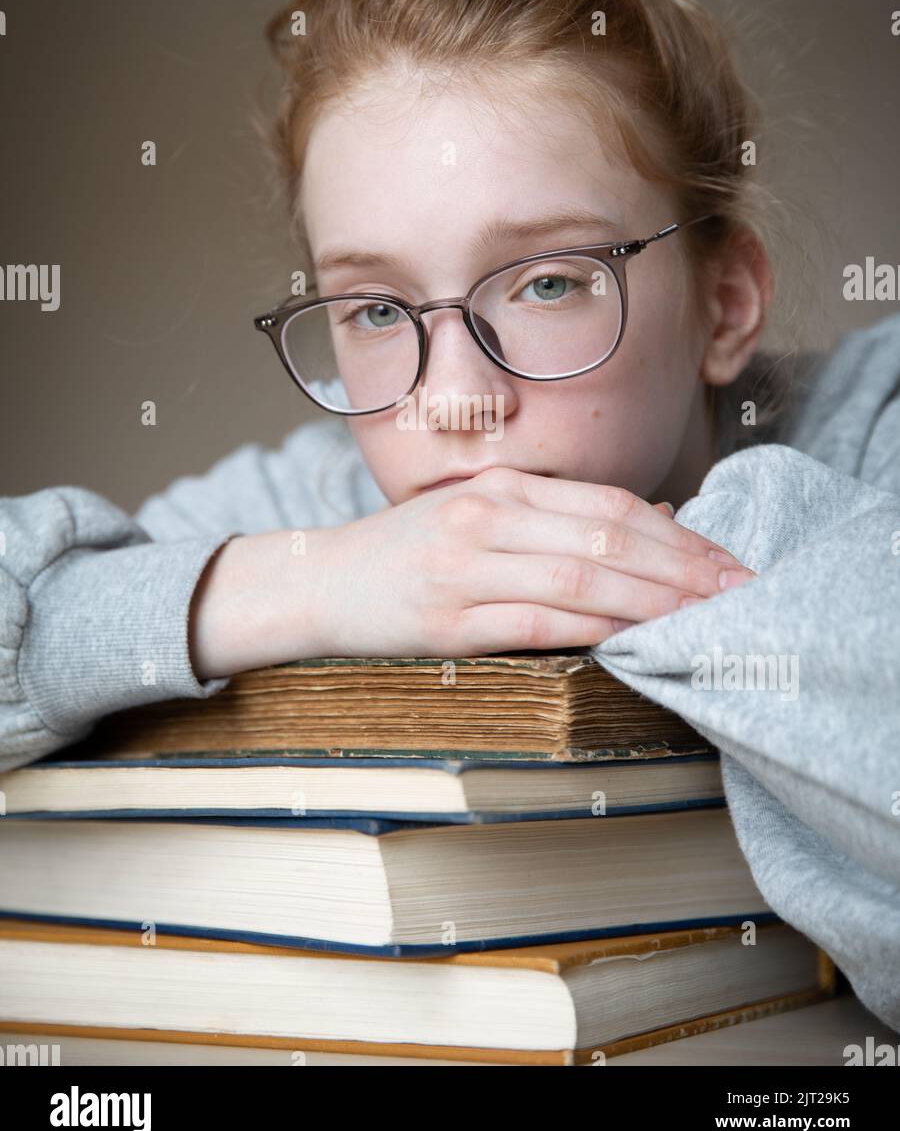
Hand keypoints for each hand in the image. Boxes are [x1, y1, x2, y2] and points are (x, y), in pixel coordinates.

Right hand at [305, 465, 754, 657]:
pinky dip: (595, 632)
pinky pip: (539, 622)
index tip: (728, 563)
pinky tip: (635, 643)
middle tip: (741, 594)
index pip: (611, 506)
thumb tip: (656, 526)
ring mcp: (466, 566)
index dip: (678, 536)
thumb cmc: (407, 554)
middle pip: (608, 538)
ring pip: (582, 579)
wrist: (318, 581)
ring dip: (653, 602)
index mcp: (504, 487)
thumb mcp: (482, 517)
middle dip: (684, 569)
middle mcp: (489, 515)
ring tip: (706, 621)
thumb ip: (559, 521)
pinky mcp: (448, 620)